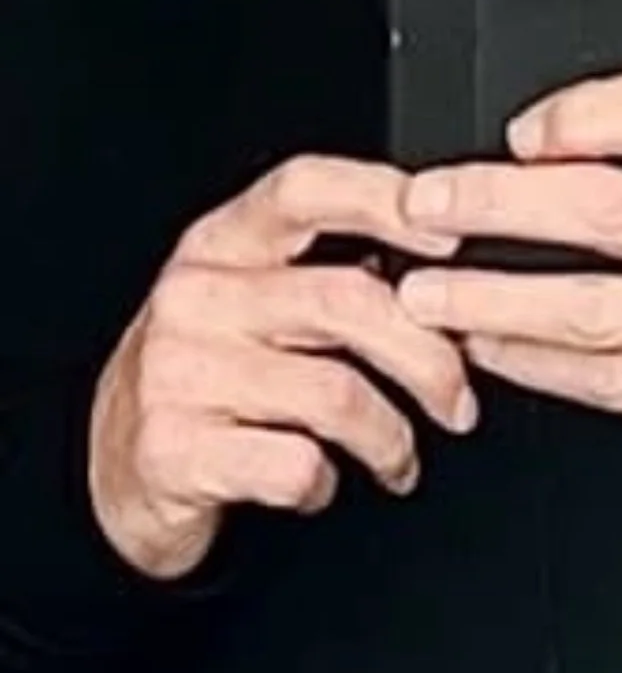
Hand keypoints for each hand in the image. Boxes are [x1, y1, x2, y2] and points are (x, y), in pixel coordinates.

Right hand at [89, 156, 477, 583]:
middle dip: (429, 358)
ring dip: (390, 437)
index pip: (305, 189)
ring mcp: (180, 372)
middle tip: (456, 399)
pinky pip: (295, 465)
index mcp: (222, 242)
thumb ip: (325, 268)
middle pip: (346, 299)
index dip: (383, 201)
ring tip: (398, 457)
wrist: (114, 465)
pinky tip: (322, 482)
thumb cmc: (209, 371)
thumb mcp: (248, 296)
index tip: (453, 239)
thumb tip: (441, 273)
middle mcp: (196, 295)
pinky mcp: (175, 450)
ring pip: (334, 393)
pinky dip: (328, 483)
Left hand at [396, 71, 621, 498]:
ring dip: (492, 299)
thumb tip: (545, 149)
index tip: (525, 131)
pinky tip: (489, 349)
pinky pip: (608, 380)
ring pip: (592, 304)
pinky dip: (535, 363)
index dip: (593, 111)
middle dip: (500, 204)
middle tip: (427, 203)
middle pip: (609, 206)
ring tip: (426, 293)